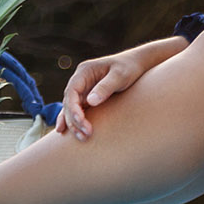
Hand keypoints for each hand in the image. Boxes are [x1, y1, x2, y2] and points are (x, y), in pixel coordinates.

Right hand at [56, 40, 177, 140]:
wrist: (137, 65)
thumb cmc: (129, 68)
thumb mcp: (120, 75)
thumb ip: (106, 87)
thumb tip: (90, 102)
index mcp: (84, 72)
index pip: (71, 92)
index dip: (72, 108)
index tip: (81, 121)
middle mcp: (80, 81)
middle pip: (69, 103)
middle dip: (74, 120)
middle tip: (86, 134)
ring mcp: (83, 90)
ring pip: (71, 109)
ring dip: (73, 124)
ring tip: (82, 138)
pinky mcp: (87, 98)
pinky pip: (76, 110)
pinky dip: (72, 121)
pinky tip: (66, 133)